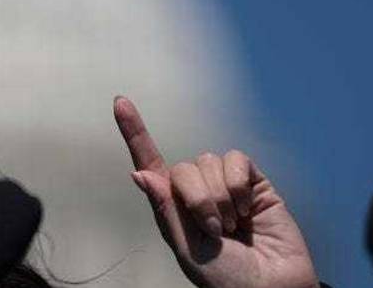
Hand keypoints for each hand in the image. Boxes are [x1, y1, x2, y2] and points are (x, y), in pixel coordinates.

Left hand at [114, 96, 318, 287]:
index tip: (119, 102)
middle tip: (215, 232)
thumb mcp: (188, 249)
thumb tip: (139, 173)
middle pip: (183, 168)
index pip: (149, 163)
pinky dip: (239, 185)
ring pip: (209, 162)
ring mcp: (225, 185)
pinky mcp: (253, 182)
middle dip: (198, 200)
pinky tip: (247, 211)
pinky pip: (237, 160)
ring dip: (220, 198)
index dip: (134, 133)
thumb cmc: (227, 279)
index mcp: (173, 207)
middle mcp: (196, 191)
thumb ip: (166, 208)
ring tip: (234, 227)